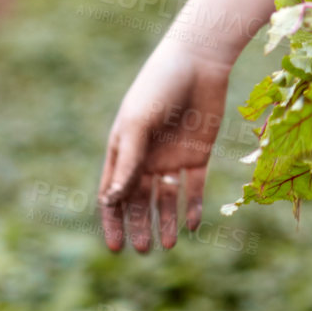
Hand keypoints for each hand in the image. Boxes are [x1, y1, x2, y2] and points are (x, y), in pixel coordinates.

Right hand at [97, 40, 231, 252]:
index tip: (116, 246)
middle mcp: (147, 157)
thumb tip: (111, 201)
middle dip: (141, 226)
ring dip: (167, 222)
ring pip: (167, 199)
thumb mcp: (139, 124)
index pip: (113, 193)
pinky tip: (194, 224)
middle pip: (140, 201)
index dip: (113, 221)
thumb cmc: (160, 86)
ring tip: (169, 245)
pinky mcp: (198, 153)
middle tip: (145, 250)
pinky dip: (194, 206)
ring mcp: (173, 156)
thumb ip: (128, 161)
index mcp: (124, 149)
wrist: (200, 60)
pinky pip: (195, 187)